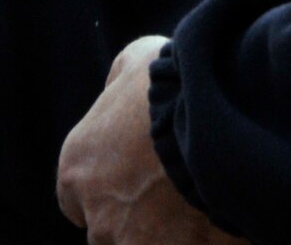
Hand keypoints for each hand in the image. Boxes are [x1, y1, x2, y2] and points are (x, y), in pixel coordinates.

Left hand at [57, 36, 245, 244]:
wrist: (215, 118)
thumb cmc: (172, 84)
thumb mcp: (133, 63)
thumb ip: (117, 87)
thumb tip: (120, 92)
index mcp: (77, 171)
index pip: (75, 203)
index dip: (106, 191)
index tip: (131, 181)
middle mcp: (98, 217)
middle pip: (108, 233)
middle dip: (133, 219)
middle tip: (168, 196)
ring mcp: (136, 244)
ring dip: (164, 234)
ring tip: (195, 209)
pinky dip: (196, 240)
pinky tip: (215, 221)